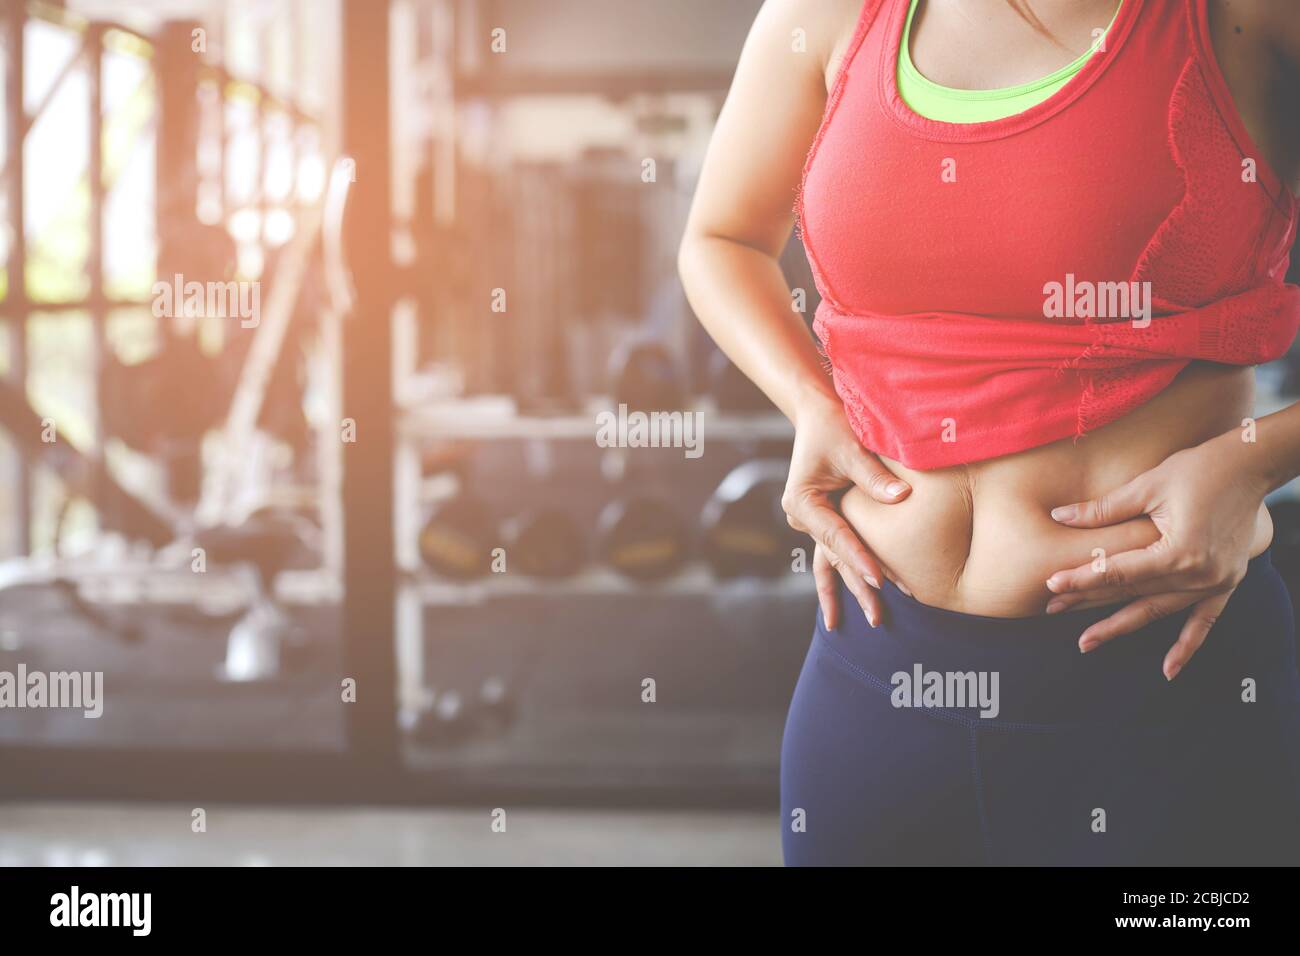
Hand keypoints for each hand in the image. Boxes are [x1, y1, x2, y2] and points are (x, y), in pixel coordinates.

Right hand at [783, 392, 910, 628]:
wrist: (819, 414)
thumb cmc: (834, 426)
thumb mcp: (851, 448)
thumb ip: (873, 476)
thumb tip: (902, 496)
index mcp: (802, 502)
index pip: (837, 536)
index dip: (860, 557)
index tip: (880, 580)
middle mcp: (803, 518)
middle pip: (835, 559)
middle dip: (859, 587)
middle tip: (881, 618)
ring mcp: (813, 523)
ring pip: (835, 563)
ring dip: (853, 590)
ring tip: (874, 621)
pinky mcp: (826, 521)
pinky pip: (835, 556)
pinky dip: (845, 579)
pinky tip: (844, 612)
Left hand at [1043, 433, 1268, 679]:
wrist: (1251, 466)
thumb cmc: (1198, 469)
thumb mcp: (1148, 485)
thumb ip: (1103, 510)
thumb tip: (1059, 516)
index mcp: (1179, 552)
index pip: (1119, 573)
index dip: (1082, 578)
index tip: (1051, 586)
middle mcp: (1199, 575)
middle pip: (1133, 594)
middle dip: (1090, 603)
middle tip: (1051, 612)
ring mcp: (1216, 583)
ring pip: (1158, 611)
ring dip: (1122, 626)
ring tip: (1086, 642)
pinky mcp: (1226, 582)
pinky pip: (1204, 621)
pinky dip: (1187, 646)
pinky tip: (1168, 670)